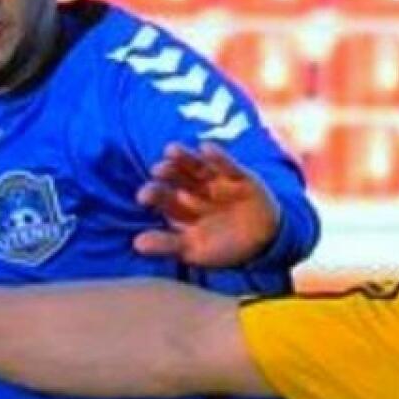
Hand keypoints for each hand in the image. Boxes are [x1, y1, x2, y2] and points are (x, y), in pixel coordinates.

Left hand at [134, 143, 281, 267]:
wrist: (262, 244)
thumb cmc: (221, 247)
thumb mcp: (193, 250)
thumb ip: (166, 245)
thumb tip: (136, 244)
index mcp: (180, 207)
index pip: (163, 197)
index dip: (153, 194)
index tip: (143, 196)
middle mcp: (195, 190)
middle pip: (177, 177)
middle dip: (168, 172)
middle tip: (157, 169)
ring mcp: (216, 182)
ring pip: (198, 166)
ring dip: (185, 158)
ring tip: (171, 150)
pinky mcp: (239, 178)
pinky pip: (228, 166)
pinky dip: (219, 158)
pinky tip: (206, 148)